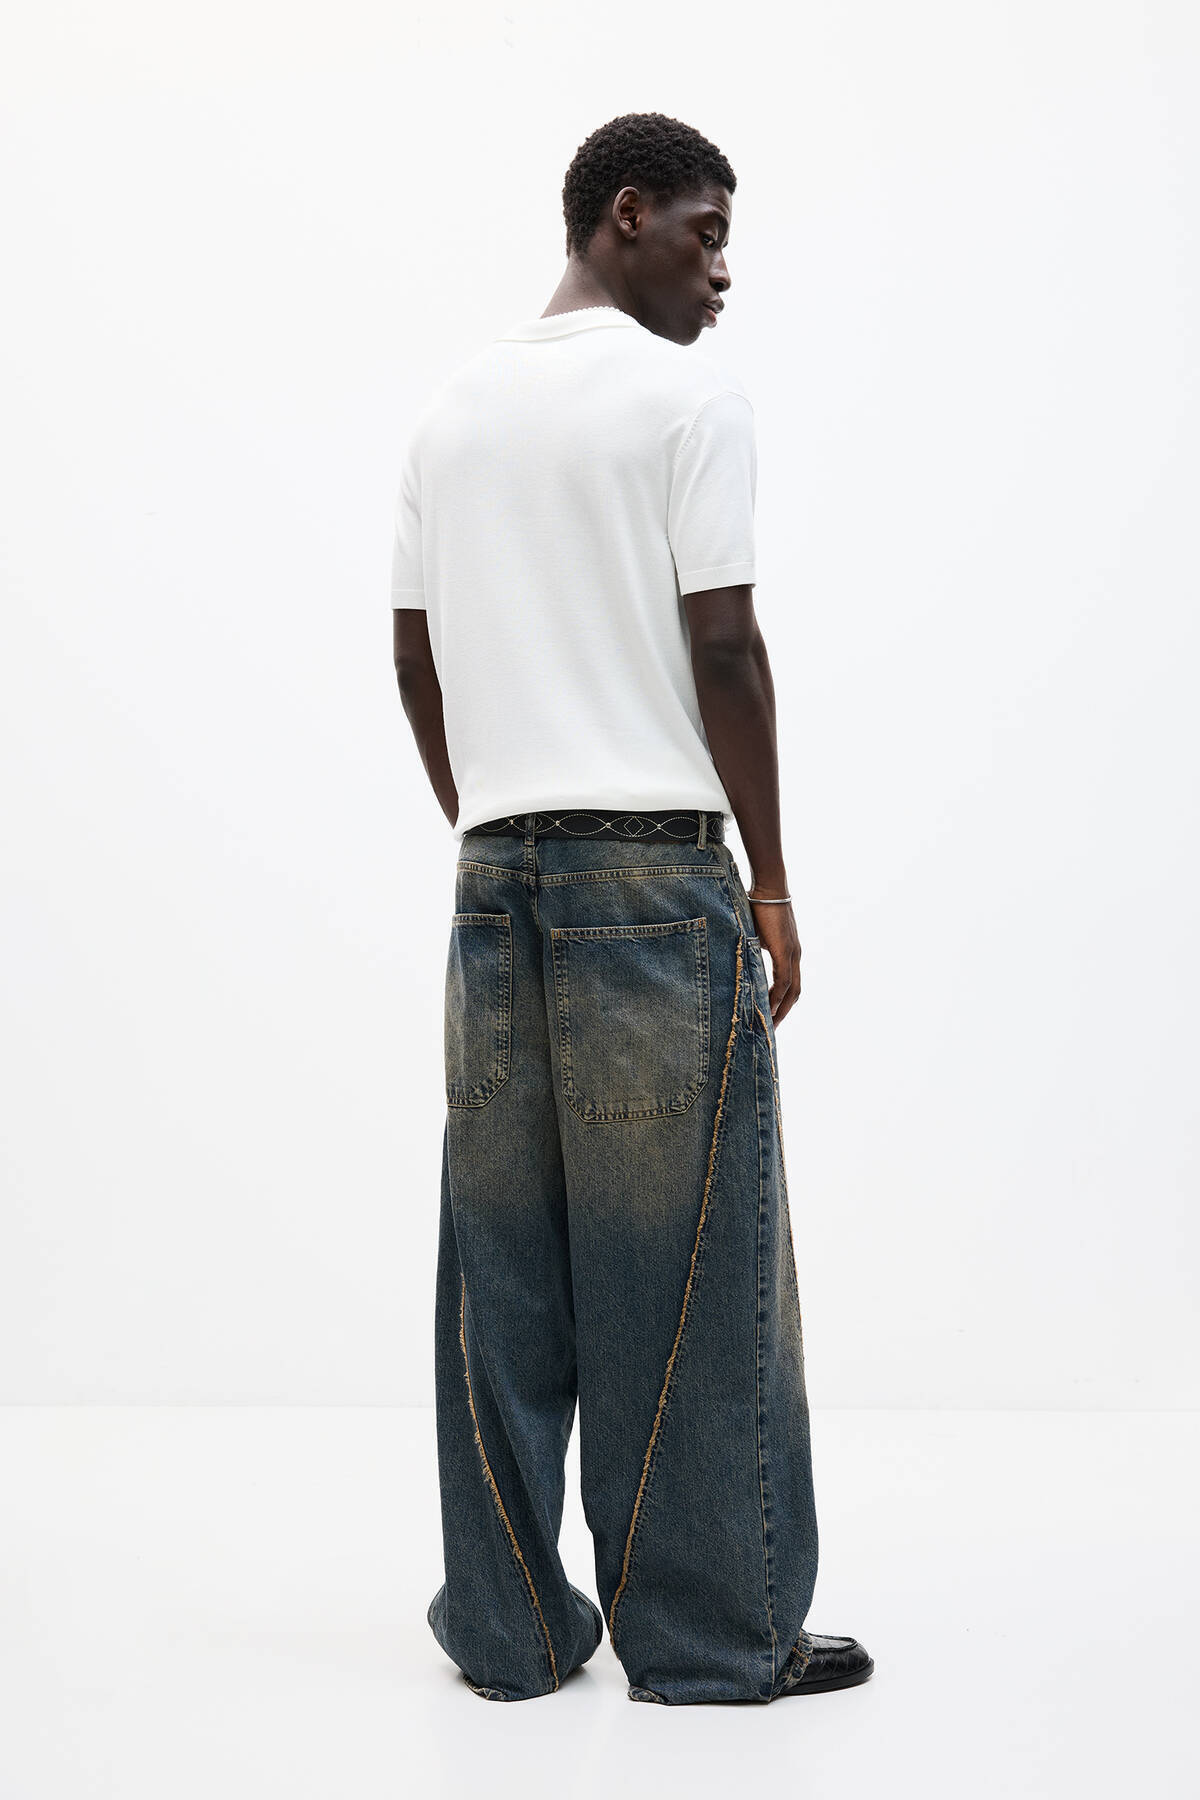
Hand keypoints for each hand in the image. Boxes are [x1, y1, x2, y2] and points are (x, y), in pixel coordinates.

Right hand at [748, 893, 800, 1027]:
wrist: (767, 887)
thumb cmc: (757, 905)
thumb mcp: (754, 934)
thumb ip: (752, 949)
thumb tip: (738, 960)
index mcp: (789, 952)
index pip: (789, 984)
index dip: (782, 1002)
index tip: (771, 1015)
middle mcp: (795, 955)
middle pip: (794, 992)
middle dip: (783, 1012)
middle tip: (771, 1028)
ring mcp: (793, 953)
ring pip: (791, 990)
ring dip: (781, 1009)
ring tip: (770, 1024)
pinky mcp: (785, 951)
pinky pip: (784, 980)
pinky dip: (778, 996)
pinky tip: (769, 1009)